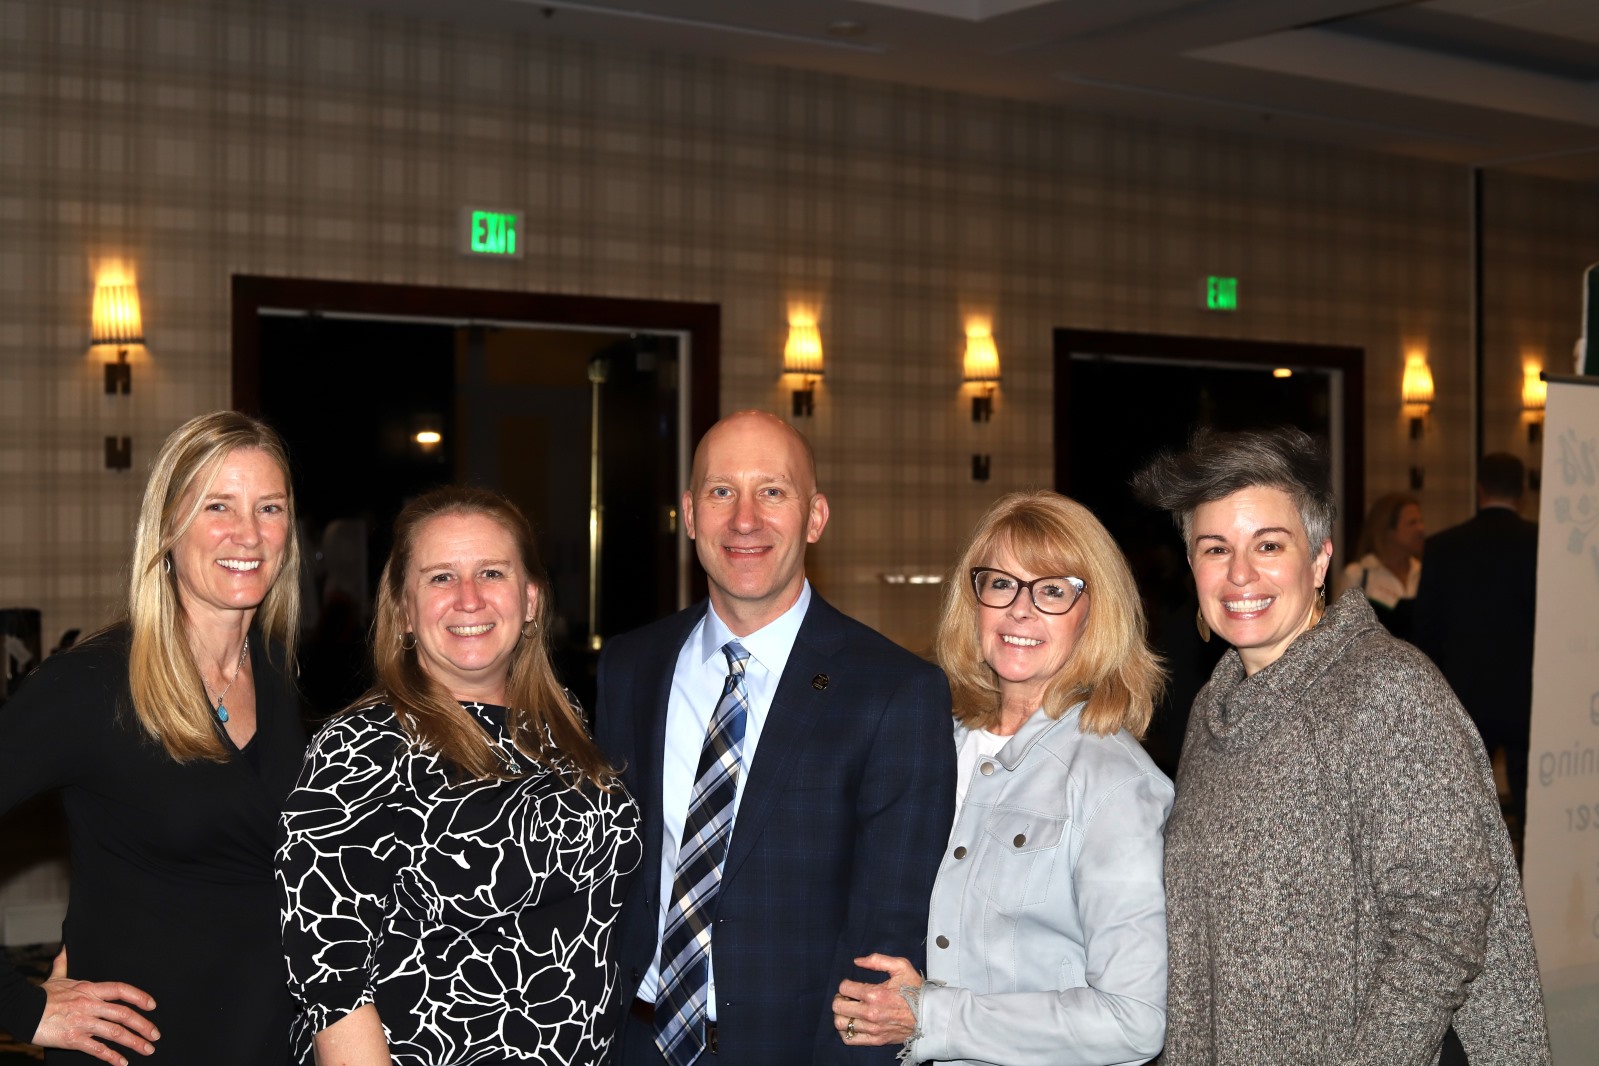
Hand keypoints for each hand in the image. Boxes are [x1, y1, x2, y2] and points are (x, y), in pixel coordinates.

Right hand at [32, 948, 158, 1065]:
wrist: (22, 1010)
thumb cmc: (41, 995)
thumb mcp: (56, 977)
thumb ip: (65, 963)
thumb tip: (66, 946)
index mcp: (89, 989)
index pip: (121, 990)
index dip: (139, 996)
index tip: (152, 1005)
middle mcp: (90, 1005)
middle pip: (124, 1014)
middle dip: (143, 1025)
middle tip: (156, 1035)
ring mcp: (82, 1022)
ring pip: (115, 1033)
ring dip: (134, 1042)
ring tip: (147, 1049)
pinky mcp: (73, 1039)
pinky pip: (97, 1049)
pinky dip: (111, 1057)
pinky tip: (122, 1062)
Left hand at [833, 953, 921, 1046]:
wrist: (929, 1015)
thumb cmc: (916, 990)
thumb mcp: (901, 966)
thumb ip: (877, 960)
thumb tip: (857, 961)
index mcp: (875, 994)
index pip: (844, 988)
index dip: (845, 984)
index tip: (852, 985)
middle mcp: (871, 1013)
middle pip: (838, 1006)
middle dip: (839, 999)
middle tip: (847, 997)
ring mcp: (872, 1029)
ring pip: (841, 1023)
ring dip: (841, 1015)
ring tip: (850, 1010)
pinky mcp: (876, 1040)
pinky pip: (850, 1039)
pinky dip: (846, 1031)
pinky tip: (852, 1023)